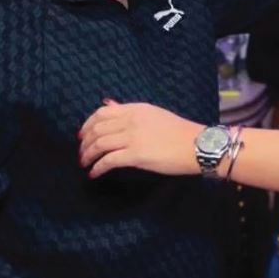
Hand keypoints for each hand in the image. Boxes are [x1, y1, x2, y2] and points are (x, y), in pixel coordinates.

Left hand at [79, 101, 199, 178]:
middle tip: (81, 152)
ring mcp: (133, 137)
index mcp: (135, 109)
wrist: (197, 145)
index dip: (88, 124)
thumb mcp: (152, 114)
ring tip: (85, 163)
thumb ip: (128, 111)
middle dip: (85, 142)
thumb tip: (107, 103)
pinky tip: (94, 173)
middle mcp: (131, 120)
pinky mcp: (136, 155)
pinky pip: (108, 161)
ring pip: (99, 144)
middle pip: (97, 129)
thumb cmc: (179, 132)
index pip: (102, 113)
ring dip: (88, 155)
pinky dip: (98, 168)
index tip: (82, 135)